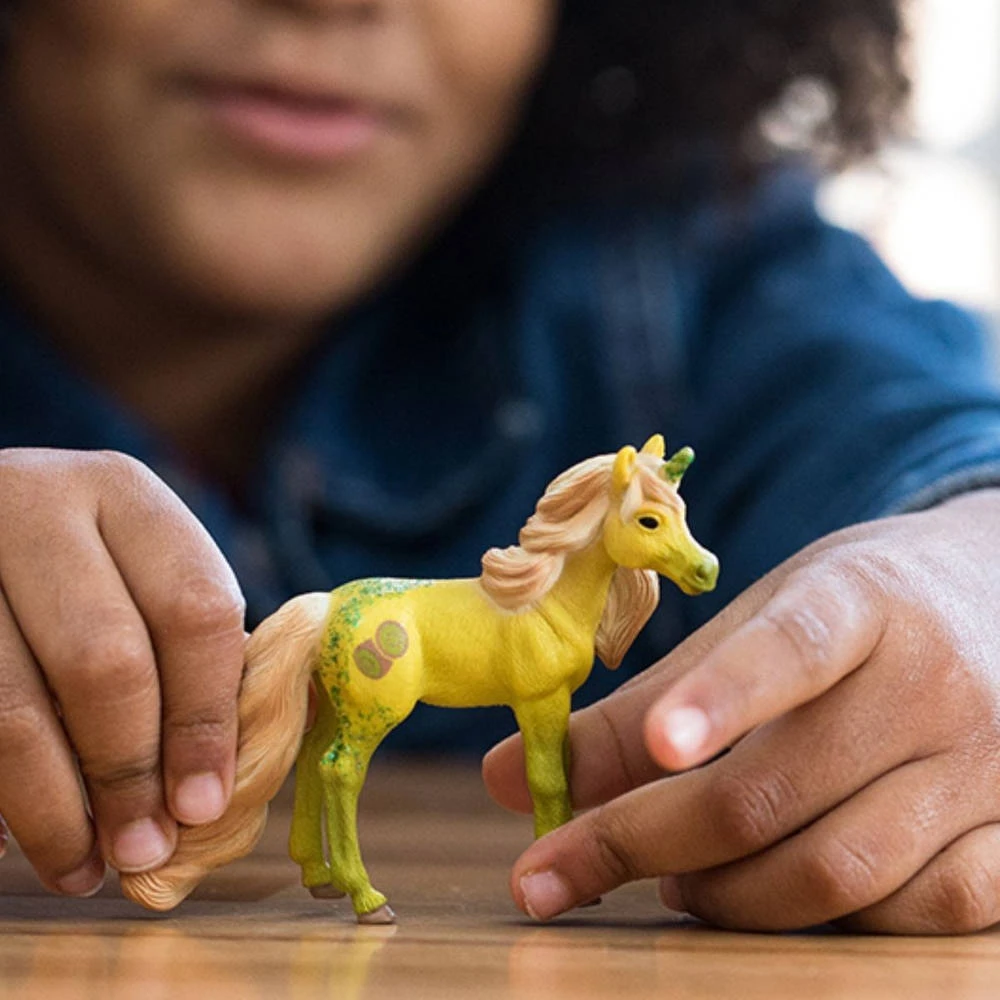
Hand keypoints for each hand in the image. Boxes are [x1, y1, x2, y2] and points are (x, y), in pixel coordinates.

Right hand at [0, 449, 244, 895]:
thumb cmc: (84, 566)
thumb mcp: (141, 570)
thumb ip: (195, 646)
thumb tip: (246, 764)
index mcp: (124, 494)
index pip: (192, 609)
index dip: (206, 717)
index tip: (206, 803)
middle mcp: (36, 507)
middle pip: (103, 659)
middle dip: (129, 770)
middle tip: (146, 848)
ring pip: (11, 704)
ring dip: (54, 805)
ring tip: (86, 867)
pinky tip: (20, 839)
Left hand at [483, 489, 999, 933]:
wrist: (995, 600)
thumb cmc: (848, 614)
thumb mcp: (751, 623)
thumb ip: (638, 704)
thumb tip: (510, 780)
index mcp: (860, 600)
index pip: (791, 647)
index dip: (723, 698)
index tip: (658, 747)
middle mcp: (934, 680)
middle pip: (778, 790)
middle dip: (647, 843)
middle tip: (560, 869)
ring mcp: (987, 765)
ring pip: (840, 872)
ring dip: (728, 897)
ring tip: (669, 883)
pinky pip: (918, 915)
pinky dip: (821, 922)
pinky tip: (765, 897)